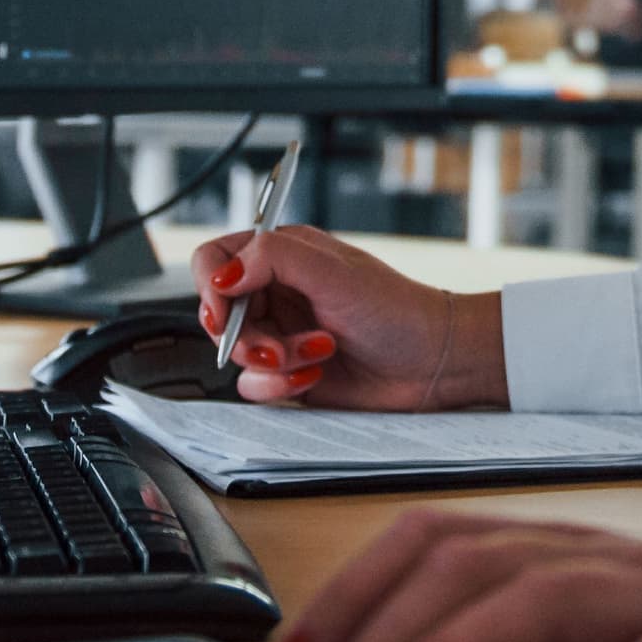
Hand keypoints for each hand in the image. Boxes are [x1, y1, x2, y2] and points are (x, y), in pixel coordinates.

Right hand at [190, 223, 503, 409]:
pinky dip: (282, 385)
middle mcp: (276, 292)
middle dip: (243, 336)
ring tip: (317, 353)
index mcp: (281, 255)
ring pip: (235, 355)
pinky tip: (317, 375)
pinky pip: (255, 386)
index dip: (209, 284)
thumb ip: (272, 258)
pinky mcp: (288, 373)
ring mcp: (280, 334)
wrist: (432, 363)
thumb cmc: (395, 309)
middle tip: (273, 346)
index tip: (222, 308)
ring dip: (274, 361)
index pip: (215, 258)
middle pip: (217, 314)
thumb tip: (222, 274)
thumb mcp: (333, 271)